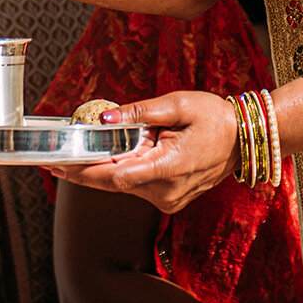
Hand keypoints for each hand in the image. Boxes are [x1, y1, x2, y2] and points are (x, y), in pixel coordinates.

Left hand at [48, 92, 239, 213]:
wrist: (244, 138)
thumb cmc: (214, 117)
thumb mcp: (178, 104)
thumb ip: (140, 112)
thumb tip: (105, 119)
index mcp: (168, 168)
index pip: (114, 177)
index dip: (83, 173)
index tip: (58, 167)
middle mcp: (167, 191)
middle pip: (114, 182)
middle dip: (87, 168)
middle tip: (57, 160)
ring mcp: (169, 199)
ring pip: (125, 184)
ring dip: (111, 164)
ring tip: (111, 141)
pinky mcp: (170, 199)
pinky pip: (137, 185)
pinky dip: (126, 169)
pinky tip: (125, 152)